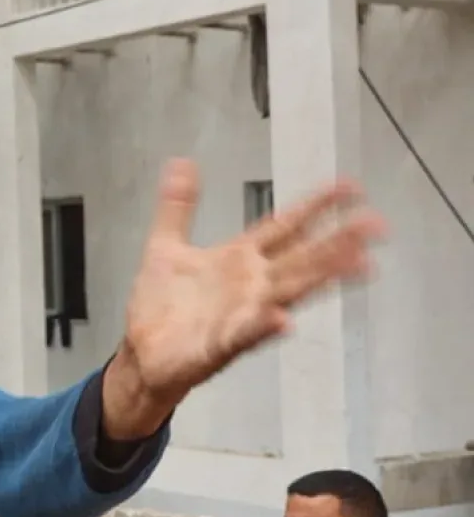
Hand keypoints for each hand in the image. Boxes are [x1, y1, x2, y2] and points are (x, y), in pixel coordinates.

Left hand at [106, 159, 385, 438]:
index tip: (351, 187)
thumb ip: (177, 207)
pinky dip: (263, 327)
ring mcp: (241, 315)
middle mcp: (251, 286)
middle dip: (339, 242)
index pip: (285, 227)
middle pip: (302, 259)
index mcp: (239, 259)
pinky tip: (281, 319)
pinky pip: (245, 335)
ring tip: (356, 263)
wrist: (140, 354)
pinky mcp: (220, 345)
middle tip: (376, 225)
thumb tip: (181, 162)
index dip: (316, 206)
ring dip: (320, 278)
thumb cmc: (162, 305)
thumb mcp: (166, 247)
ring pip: (288, 293)